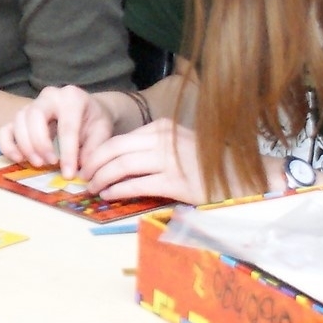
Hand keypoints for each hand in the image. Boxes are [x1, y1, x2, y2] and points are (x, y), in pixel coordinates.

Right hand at [0, 86, 117, 179]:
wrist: (87, 109)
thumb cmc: (94, 119)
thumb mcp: (102, 131)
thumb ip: (93, 149)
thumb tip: (82, 171)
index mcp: (72, 97)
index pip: (67, 126)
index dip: (67, 152)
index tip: (68, 174)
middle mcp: (49, 96)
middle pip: (34, 116)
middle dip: (40, 143)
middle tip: (50, 163)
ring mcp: (31, 104)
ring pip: (18, 121)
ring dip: (25, 146)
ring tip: (38, 164)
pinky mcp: (20, 117)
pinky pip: (6, 128)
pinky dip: (7, 145)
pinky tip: (18, 159)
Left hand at [81, 118, 208, 204]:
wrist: (239, 177)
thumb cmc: (206, 163)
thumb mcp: (177, 143)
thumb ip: (152, 146)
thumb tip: (118, 159)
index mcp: (162, 128)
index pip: (119, 139)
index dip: (98, 152)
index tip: (87, 164)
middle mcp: (163, 139)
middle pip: (114, 149)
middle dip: (93, 164)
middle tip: (83, 176)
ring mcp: (169, 160)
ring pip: (121, 166)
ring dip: (101, 178)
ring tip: (93, 188)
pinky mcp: (174, 182)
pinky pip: (136, 185)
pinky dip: (117, 190)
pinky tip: (109, 195)